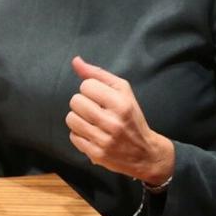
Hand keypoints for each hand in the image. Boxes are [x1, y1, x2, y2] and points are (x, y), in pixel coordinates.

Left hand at [65, 56, 174, 185]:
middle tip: (94, 109)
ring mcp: (104, 140)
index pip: (86, 85)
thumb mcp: (123, 91)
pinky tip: (92, 134)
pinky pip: (73, 137)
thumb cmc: (131, 117)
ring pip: (71, 119)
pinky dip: (79, 134)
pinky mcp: (97, 154)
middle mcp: (113, 122)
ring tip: (91, 121)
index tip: (99, 96)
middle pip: (76, 101)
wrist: (144, 153)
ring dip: (78, 118)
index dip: (90, 89)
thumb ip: (98, 74)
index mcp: (121, 103)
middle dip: (82, 103)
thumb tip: (75, 61)